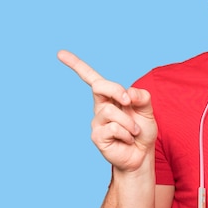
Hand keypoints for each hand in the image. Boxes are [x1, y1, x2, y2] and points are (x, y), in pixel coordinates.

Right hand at [57, 50, 156, 173]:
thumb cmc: (142, 131)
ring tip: (134, 132)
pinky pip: (113, 128)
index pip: (91, 78)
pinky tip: (127, 140)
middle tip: (129, 102)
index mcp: (110, 97)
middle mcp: (100, 107)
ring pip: (111, 111)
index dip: (76, 65)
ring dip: (129, 122)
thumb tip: (129, 92)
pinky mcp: (97, 137)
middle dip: (116, 90)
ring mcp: (96, 122)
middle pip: (99, 86)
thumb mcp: (147, 110)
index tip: (60, 53)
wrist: (142, 154)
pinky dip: (126, 133)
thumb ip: (142, 97)